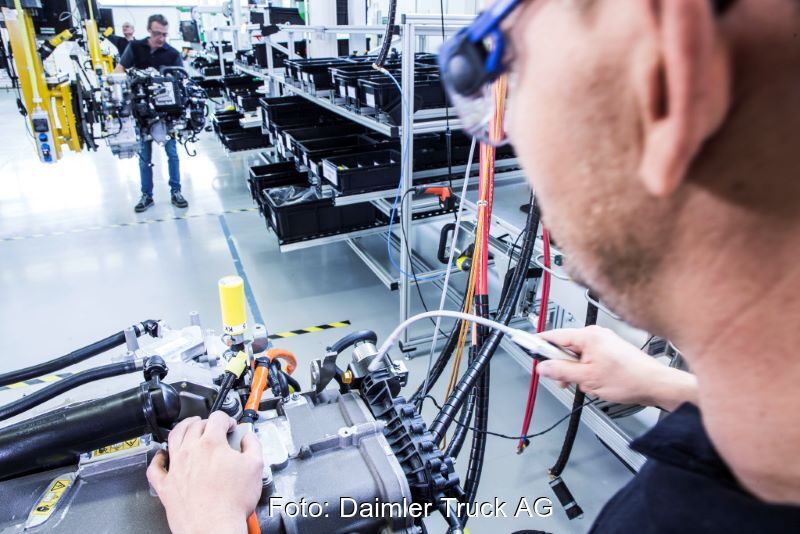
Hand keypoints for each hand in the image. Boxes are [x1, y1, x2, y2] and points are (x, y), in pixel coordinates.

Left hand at [147, 411, 263, 533]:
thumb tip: (248, 438)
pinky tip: (162, 456)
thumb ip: (252, 446)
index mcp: (212, 444)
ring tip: (188, 427)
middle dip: (206, 421)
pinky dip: (158, 458)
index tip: (230, 426)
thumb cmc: (232, 502)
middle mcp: (190, 451)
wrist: (214, 527)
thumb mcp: (255, 467)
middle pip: (194, 425)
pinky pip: (155, 467)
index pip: (217, 419)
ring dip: (182, 428)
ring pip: (173, 438)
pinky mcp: (165, 486)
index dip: (226, 419)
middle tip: (212, 426)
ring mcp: (175, 468)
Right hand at [536, 326, 696, 410]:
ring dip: (576, 372)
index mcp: (588, 336)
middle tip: (565, 381)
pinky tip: (595, 383)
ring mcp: (603, 343)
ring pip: (577, 357)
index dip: (539, 344)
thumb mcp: (587, 378)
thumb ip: (561, 371)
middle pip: (564, 348)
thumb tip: (543, 367)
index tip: (525, 345)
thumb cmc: (629, 379)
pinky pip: (588, 360)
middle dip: (562, 366)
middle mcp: (595, 335)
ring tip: (588, 384)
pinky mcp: (609, 352)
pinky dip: (587, 372)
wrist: (655, 384)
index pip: (554, 335)